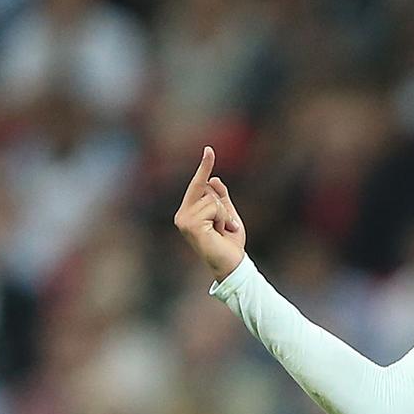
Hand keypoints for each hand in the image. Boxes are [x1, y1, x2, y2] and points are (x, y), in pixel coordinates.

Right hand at [173, 145, 246, 282]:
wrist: (232, 264)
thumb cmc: (229, 243)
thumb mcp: (228, 214)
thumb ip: (221, 197)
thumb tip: (214, 178)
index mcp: (188, 212)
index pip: (198, 185)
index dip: (204, 167)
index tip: (209, 149)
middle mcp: (182, 215)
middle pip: (207, 189)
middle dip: (222, 207)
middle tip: (225, 227)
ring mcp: (184, 220)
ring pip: (212, 199)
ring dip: (224, 215)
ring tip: (222, 231)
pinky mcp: (190, 225)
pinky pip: (213, 208)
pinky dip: (223, 219)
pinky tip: (221, 233)